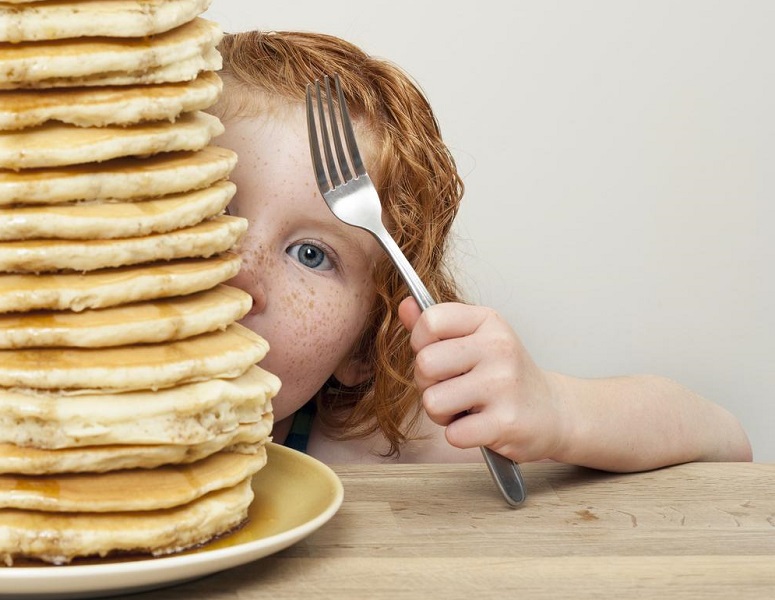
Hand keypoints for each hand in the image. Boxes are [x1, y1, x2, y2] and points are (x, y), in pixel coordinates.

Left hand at [398, 297, 565, 462]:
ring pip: (432, 401)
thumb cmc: (506, 375)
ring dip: (441, 413)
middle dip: (428, 383)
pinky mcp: (506, 422)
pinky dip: (459, 435)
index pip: (431, 320)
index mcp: (488, 321)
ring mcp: (504, 385)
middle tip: (452, 388)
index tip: (439, 355)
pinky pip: (452, 433)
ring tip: (465, 408)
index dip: (421, 343)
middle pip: (425, 363)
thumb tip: (404, 306)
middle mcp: (498, 348)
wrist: (553, 412)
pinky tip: (479, 425)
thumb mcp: (476, 340)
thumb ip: (437, 326)